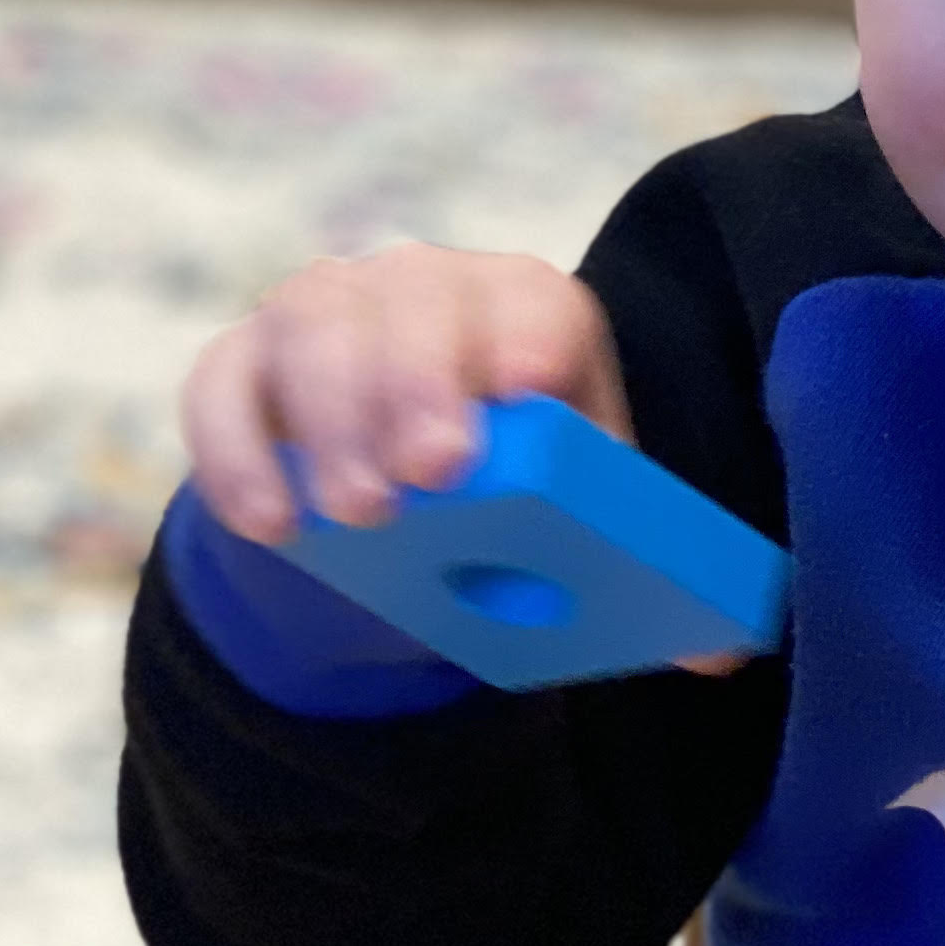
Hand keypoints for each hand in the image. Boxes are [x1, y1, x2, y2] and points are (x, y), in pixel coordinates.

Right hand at [180, 248, 751, 675]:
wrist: (393, 510)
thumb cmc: (510, 499)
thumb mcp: (578, 518)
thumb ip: (648, 574)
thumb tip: (721, 658)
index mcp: (524, 309)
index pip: (530, 301)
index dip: (527, 337)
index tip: (526, 393)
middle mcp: (421, 287)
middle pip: (415, 304)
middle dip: (422, 384)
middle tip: (434, 474)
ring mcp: (321, 315)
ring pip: (313, 334)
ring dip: (335, 424)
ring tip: (359, 513)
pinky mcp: (238, 364)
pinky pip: (222, 390)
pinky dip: (238, 456)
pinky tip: (273, 524)